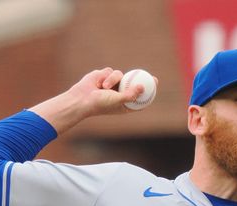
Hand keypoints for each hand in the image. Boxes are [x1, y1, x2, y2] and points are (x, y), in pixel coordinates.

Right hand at [29, 68, 158, 133]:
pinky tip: (98, 83)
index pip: (139, 96)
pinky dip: (104, 76)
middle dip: (141, 77)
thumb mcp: (117, 100)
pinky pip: (109, 71)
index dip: (148, 90)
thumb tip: (143, 87)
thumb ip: (130, 94)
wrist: (81, 99)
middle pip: (133, 82)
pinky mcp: (103, 76)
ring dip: (112, 79)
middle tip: (149, 75)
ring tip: (104, 87)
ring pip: (119, 74)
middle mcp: (119, 93)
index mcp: (124, 103)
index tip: (155, 83)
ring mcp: (111, 84)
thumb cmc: (100, 104)